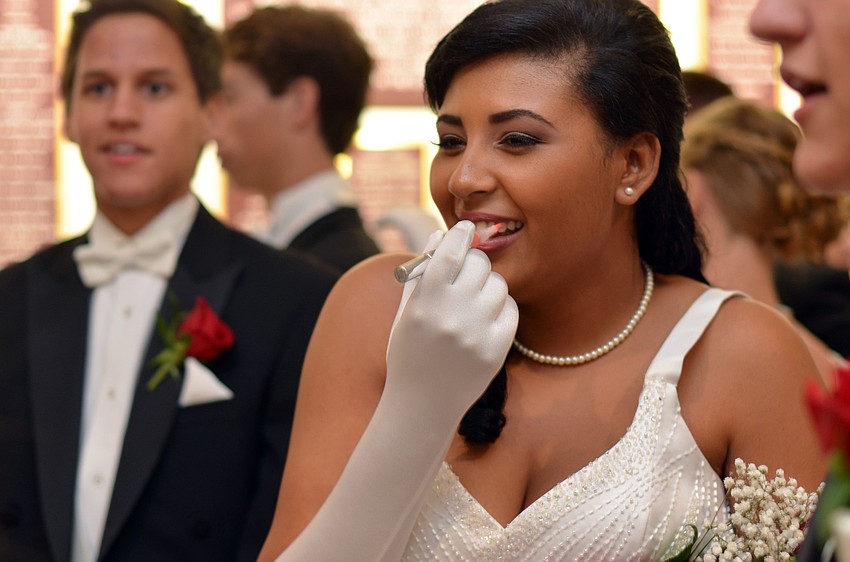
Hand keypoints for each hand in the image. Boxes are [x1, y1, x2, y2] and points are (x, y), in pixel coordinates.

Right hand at [386, 221, 518, 421]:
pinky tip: (485, 318)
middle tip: (467, 271)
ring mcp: (478, 334)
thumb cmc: (409, 354)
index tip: (466, 227)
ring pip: (498, 284)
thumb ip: (422, 274)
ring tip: (473, 301)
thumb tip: (439, 236)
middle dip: (473, 262)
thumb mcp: (406, 314)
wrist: (422, 405)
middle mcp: (453, 316)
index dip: (460, 235)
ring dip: (488, 285)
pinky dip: (500, 307)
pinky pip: (510, 309)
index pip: (450, 254)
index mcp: (425, 304)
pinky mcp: (498, 349)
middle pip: (478, 264)